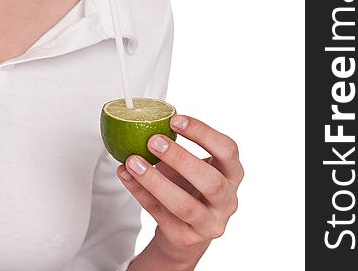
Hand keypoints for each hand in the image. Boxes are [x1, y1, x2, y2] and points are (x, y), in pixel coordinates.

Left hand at [117, 115, 243, 266]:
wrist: (186, 232)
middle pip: (210, 181)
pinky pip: (159, 214)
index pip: (227, 150)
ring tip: (133, 161)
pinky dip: (139, 192)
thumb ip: (177, 146)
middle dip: (180, 159)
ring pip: (184, 205)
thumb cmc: (190, 187)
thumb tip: (147, 121)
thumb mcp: (193, 165)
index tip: (175, 119)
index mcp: (232, 174)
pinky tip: (125, 175)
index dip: (203, 133)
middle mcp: (227, 200)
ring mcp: (208, 223)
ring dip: (155, 181)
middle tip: (153, 141)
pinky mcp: (185, 238)